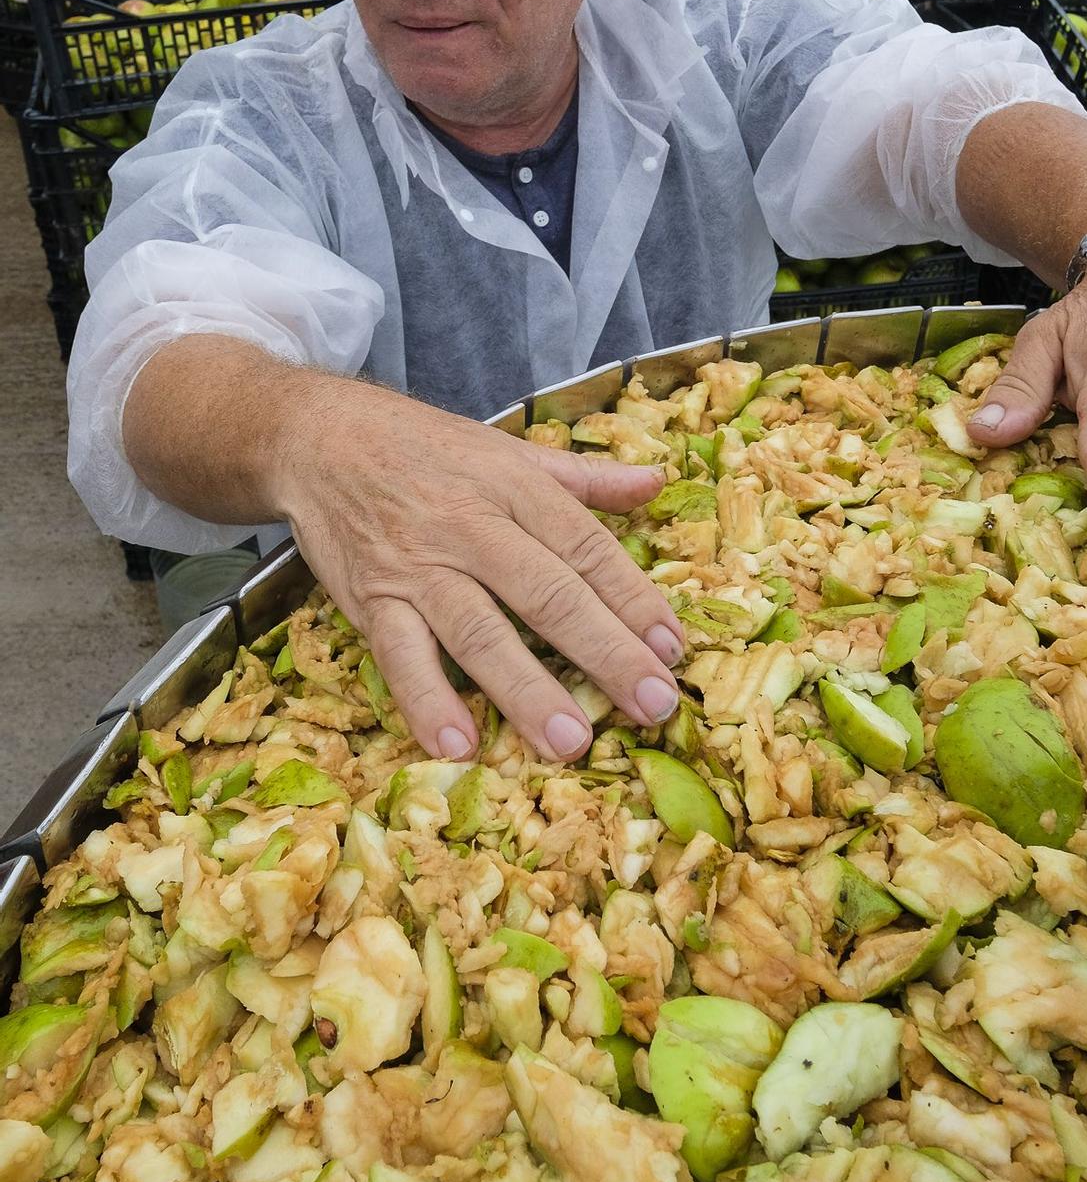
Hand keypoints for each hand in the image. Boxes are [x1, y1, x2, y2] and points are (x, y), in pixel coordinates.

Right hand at [274, 381, 682, 762]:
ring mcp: (418, 567)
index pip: (586, 547)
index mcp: (515, 488)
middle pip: (547, 594)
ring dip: (526, 690)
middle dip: (605, 653)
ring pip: (478, 632)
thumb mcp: (508, 450)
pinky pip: (399, 655)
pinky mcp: (369, 598)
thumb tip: (657, 482)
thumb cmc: (424, 448)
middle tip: (653, 705)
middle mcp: (471, 527)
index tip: (673, 648)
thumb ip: (584, 479)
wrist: (318, 436)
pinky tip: (459, 744)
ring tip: (571, 742)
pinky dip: (427, 701)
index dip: (633, 598)